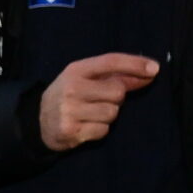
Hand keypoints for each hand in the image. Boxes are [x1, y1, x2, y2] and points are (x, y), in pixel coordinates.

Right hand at [38, 53, 157, 151]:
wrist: (38, 121)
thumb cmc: (70, 96)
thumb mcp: (86, 80)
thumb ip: (117, 76)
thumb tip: (151, 72)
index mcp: (75, 70)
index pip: (110, 62)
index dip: (134, 64)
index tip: (155, 69)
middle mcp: (71, 88)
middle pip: (117, 91)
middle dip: (115, 98)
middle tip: (99, 101)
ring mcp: (69, 110)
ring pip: (112, 113)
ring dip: (107, 116)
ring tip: (90, 115)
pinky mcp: (70, 130)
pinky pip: (103, 130)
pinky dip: (99, 130)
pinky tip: (86, 127)